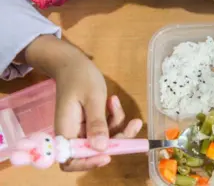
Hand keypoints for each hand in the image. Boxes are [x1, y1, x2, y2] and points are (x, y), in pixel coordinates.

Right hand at [22, 36, 141, 170]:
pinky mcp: (90, 123)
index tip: (109, 155)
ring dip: (117, 124)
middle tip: (134, 124)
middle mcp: (72, 134)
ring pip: (105, 139)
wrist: (72, 63)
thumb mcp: (92, 98)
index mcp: (66, 131)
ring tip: (116, 103)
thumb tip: (101, 148)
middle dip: (117, 139)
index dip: (89, 163)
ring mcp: (82, 129)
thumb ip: (96, 123)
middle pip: (95, 150)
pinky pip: (106, 128)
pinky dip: (114, 117)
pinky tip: (113, 101)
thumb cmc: (79, 77)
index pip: (71, 160)